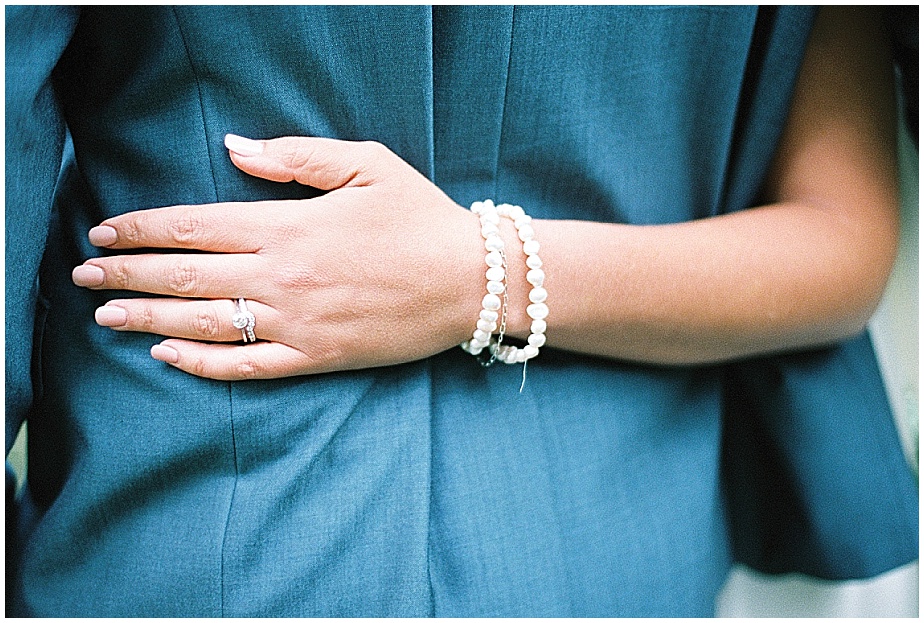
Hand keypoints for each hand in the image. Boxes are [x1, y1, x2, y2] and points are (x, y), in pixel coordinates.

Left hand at [72, 135, 486, 379]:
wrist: (470, 280)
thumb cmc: (420, 218)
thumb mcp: (366, 164)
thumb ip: (294, 155)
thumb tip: (233, 146)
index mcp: (289, 223)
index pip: (194, 224)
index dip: (143, 228)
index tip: (105, 230)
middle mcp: (283, 274)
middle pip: (185, 274)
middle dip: (126, 272)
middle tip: (84, 273)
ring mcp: (298, 320)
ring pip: (203, 321)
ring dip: (146, 316)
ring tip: (105, 314)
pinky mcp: (318, 357)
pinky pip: (247, 365)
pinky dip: (201, 363)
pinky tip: (166, 355)